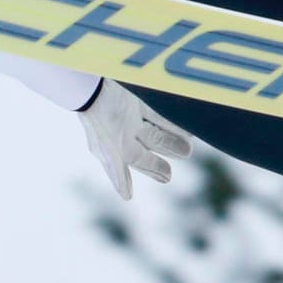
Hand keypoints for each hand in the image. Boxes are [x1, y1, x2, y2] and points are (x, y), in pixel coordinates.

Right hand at [78, 80, 192, 199]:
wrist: (92, 84)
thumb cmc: (100, 119)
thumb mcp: (110, 150)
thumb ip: (118, 172)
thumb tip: (127, 197)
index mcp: (114, 145)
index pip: (138, 160)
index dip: (152, 168)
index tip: (168, 178)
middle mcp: (122, 130)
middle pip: (149, 143)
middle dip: (166, 150)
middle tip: (184, 157)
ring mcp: (129, 112)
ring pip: (156, 127)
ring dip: (172, 136)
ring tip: (189, 146)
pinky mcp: (136, 93)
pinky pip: (158, 109)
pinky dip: (171, 118)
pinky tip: (186, 123)